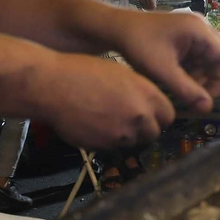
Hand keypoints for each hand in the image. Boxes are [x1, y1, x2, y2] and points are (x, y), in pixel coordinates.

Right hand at [33, 54, 176, 151]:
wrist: (52, 86)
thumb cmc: (81, 72)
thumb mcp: (119, 73)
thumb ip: (138, 91)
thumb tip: (147, 105)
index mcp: (146, 92)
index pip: (168, 114)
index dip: (158, 116)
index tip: (148, 115)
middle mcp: (139, 114)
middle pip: (154, 132)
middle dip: (144, 129)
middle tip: (125, 120)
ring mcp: (123, 133)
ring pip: (133, 142)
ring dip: (125, 135)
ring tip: (105, 121)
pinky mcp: (105, 146)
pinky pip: (113, 148)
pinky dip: (107, 141)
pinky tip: (93, 125)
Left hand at [110, 13, 219, 114]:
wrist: (116, 28)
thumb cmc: (138, 45)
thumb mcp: (162, 71)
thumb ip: (186, 90)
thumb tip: (207, 109)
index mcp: (200, 31)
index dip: (219, 82)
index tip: (204, 99)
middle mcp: (201, 28)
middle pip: (217, 60)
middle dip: (206, 80)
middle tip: (191, 96)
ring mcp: (192, 32)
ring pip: (205, 61)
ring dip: (196, 77)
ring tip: (178, 87)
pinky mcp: (183, 37)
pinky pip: (195, 57)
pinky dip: (188, 71)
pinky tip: (173, 78)